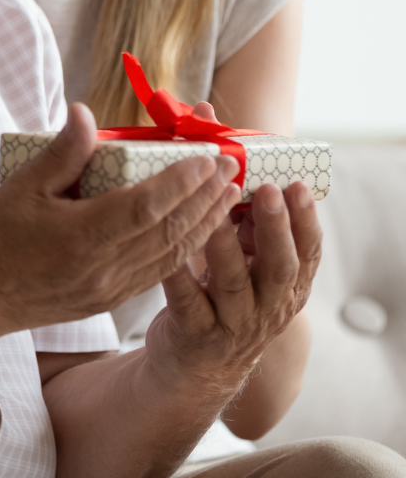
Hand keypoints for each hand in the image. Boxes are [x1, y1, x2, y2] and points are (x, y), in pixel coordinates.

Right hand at [0, 103, 241, 335]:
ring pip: (171, 255)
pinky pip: (159, 272)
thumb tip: (85, 111)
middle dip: (205, 198)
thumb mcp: (21, 186)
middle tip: (231, 166)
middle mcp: (103, 268)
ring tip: (228, 195)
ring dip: (204, 224)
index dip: (180, 183)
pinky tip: (199, 231)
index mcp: (80, 237)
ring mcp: (110, 288)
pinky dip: (186, 249)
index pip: (145, 208)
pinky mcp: (110, 299)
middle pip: (168, 231)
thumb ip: (62, 152)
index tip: (206, 158)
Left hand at [143, 151, 321, 404]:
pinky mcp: (196, 334)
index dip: (305, 219)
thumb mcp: (237, 249)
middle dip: (274, 228)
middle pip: (280, 268)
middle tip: (266, 192)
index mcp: (285, 281)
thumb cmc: (216, 287)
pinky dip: (180, 277)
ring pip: (232, 284)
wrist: (194, 363)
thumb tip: (206, 115)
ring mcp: (234, 323)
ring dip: (224, 248)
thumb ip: (231, 192)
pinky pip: (188, 303)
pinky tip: (169, 253)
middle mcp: (268, 305)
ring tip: (212, 217)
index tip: (295, 185)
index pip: (308, 251)